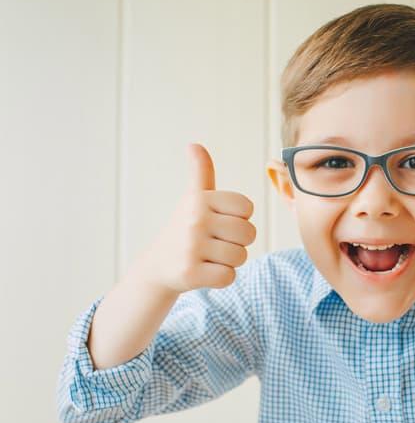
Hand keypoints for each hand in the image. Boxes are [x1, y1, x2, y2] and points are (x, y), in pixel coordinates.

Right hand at [139, 143, 257, 292]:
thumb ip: (201, 172)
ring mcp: (191, 246)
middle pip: (248, 234)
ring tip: (208, 257)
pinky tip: (204, 271)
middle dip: (237, 242)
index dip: (238, 219)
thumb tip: (194, 145)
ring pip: (240, 256)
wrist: (159, 265)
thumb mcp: (193, 198)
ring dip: (229, 261)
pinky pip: (229, 277)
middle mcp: (195, 219)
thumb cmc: (185, 228)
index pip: (247, 208)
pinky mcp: (190, 272)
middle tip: (215, 243)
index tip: (218, 222)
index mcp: (200, 199)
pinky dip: (221, 278)